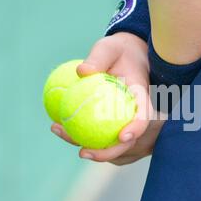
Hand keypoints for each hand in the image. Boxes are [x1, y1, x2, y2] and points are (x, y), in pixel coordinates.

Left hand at [51, 32, 156, 162]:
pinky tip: (57, 125)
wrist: (122, 55)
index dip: (137, 129)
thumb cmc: (117, 50)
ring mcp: (121, 121)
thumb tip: (82, 71)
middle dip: (107, 153)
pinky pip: (95, 131)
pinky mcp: (108, 122)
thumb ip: (98, 57)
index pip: (143, 117)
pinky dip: (78, 132)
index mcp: (140, 97)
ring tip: (57, 129)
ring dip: (85, 144)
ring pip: (107, 140)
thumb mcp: (109, 47)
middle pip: (126, 141)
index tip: (123, 136)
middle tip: (82, 152)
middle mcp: (133, 114)